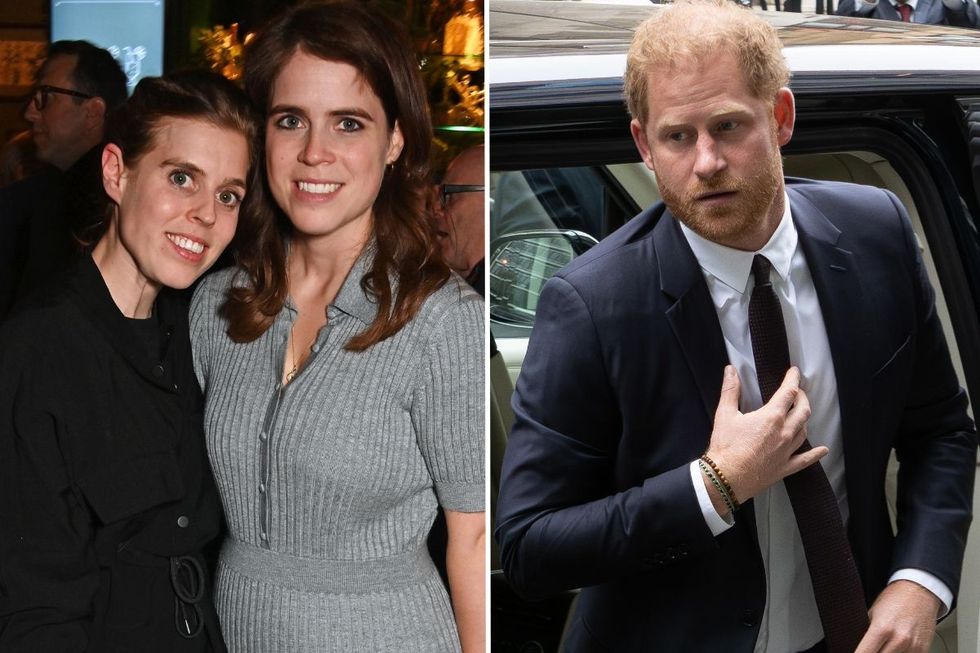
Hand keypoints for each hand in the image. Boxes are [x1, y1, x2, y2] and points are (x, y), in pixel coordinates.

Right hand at [705, 365, 825, 502]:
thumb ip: (730, 390)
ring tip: (801, 413)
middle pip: (802, 411)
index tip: (794, 372)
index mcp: (771, 417)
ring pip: (804, 431)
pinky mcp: (785, 467)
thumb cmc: (726, 447)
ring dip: (805, 419)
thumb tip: (731, 371)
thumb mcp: (725, 414)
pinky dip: (816, 454)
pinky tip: (823, 450)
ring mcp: (787, 451)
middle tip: (798, 392)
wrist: (726, 477)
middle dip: (802, 398)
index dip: (793, 379)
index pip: (788, 392)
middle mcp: (784, 432)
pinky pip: (805, 460)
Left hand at [855, 580, 940, 652]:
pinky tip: (895, 647)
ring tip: (885, 645)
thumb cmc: (895, 599)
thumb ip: (867, 632)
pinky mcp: (923, 650)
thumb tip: (860, 646)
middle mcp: (899, 639)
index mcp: (882, 628)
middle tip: (870, 648)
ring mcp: (913, 646)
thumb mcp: (872, 613)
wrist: (919, 591)